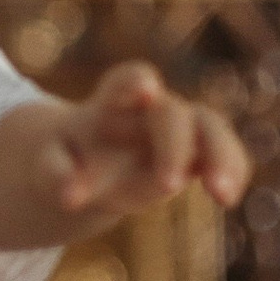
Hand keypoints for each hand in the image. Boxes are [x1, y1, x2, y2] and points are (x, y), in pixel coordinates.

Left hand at [33, 62, 250, 230]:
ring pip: (211, 128)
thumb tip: (70, 198)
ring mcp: (179, 130)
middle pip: (172, 113)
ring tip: (222, 195)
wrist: (86, 166)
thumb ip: (55, 175)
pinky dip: (232, 172)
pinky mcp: (198, 154)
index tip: (145, 87)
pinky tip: (227, 199)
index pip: (126, 81)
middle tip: (167, 185)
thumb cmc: (66, 159)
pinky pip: (225, 154)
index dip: (136, 82)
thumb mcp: (47, 165)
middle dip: (174, 145)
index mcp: (109, 105)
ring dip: (221, 157)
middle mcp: (150, 111)